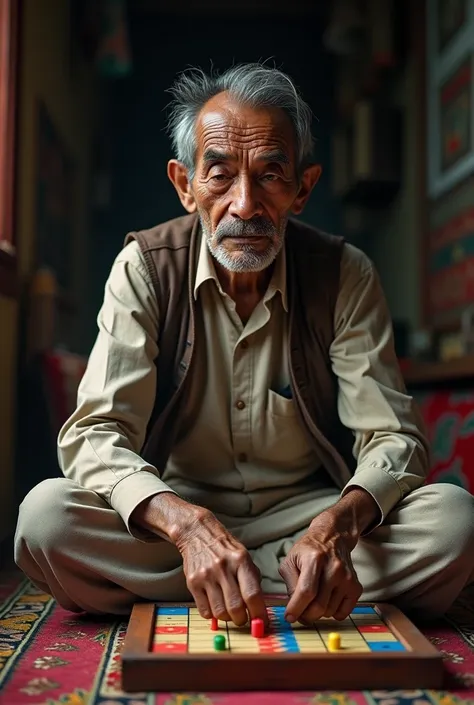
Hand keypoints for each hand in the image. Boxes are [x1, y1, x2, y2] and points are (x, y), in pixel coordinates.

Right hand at [175, 509, 267, 626]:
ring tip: (229, 612)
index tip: (262, 623)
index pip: (252, 594)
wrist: (198, 534)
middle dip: (242, 620)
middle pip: (236, 607)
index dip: (259, 613)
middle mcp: (223, 568)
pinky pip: (205, 611)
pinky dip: (213, 615)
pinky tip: (216, 605)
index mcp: (241, 561)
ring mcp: (206, 576)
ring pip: (220, 612)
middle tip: (243, 618)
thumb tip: (260, 608)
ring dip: (227, 618)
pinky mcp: (192, 583)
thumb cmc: (226, 549)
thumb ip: (253, 580)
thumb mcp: (244, 557)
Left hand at [279, 507, 362, 622]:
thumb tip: (294, 608)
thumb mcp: (290, 561)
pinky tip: (327, 600)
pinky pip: (343, 612)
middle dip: (306, 616)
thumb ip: (290, 584)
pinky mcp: (355, 586)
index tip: (289, 617)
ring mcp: (347, 578)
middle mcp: (334, 568)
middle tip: (300, 613)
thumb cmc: (308, 551)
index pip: (306, 591)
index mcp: (314, 559)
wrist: (332, 538)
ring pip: (329, 612)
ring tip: (313, 599)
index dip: (296, 608)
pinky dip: (332, 613)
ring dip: (318, 613)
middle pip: (319, 606)